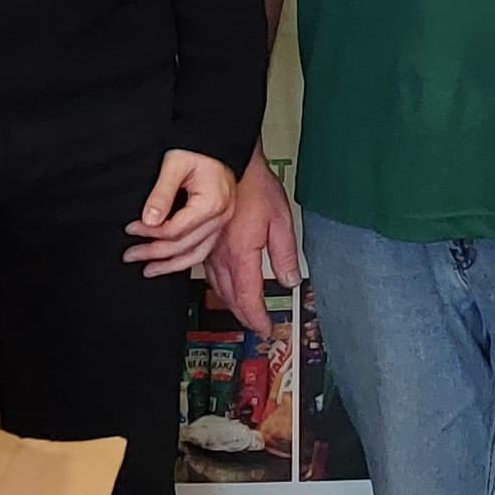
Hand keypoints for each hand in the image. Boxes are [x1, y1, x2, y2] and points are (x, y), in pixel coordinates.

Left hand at [127, 148, 240, 279]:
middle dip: (154, 253)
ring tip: (148, 269)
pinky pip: (202, 248)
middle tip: (130, 254)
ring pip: (196, 254)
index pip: (175, 231)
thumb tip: (148, 221)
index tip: (131, 229)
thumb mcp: (174, 163)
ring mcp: (223, 221)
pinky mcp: (220, 221)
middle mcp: (221, 216)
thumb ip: (161, 194)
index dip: (149, 233)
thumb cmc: (198, 148)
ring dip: (169, 264)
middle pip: (184, 246)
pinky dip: (184, 258)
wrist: (217, 140)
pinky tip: (169, 262)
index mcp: (211, 203)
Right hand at [212, 153, 301, 335]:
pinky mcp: (204, 243)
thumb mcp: (281, 218)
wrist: (227, 165)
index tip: (267, 329)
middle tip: (258, 326)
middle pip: (231, 299)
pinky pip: (209, 274)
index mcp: (242, 254)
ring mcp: (209, 251)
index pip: (248, 298)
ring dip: (231, 305)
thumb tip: (290, 280)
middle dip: (245, 316)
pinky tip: (225, 288)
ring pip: (218, 289)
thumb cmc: (255, 186)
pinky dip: (219, 288)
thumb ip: (286, 253)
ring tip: (244, 313)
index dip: (257, 318)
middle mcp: (222, 257)